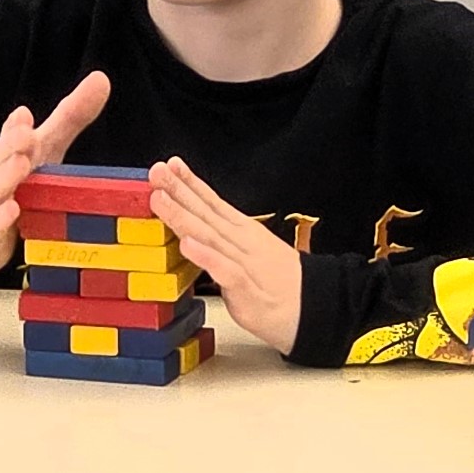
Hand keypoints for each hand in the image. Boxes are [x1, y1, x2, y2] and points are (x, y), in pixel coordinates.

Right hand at [0, 72, 110, 284]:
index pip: (11, 138)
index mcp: (9, 154)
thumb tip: (102, 77)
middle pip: (2, 159)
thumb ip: (69, 118)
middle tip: (26, 134)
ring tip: (21, 163)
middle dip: (12, 145)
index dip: (16, 128)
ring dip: (6, 178)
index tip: (24, 116)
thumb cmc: (11, 183)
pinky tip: (12, 211)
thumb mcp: (41, 150)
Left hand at [148, 156, 302, 355]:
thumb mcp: (253, 254)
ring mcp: (244, 263)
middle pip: (205, 214)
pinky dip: (206, 256)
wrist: (317, 307)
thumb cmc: (283, 284)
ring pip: (209, 236)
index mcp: (243, 233)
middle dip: (178, 192)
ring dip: (183, 216)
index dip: (190, 184)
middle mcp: (241, 243)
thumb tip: (199, 232)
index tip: (169, 165)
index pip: (213, 203)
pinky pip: (224, 270)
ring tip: (160, 199)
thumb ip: (226, 242)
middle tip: (156, 172)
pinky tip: (188, 244)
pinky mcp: (246, 289)